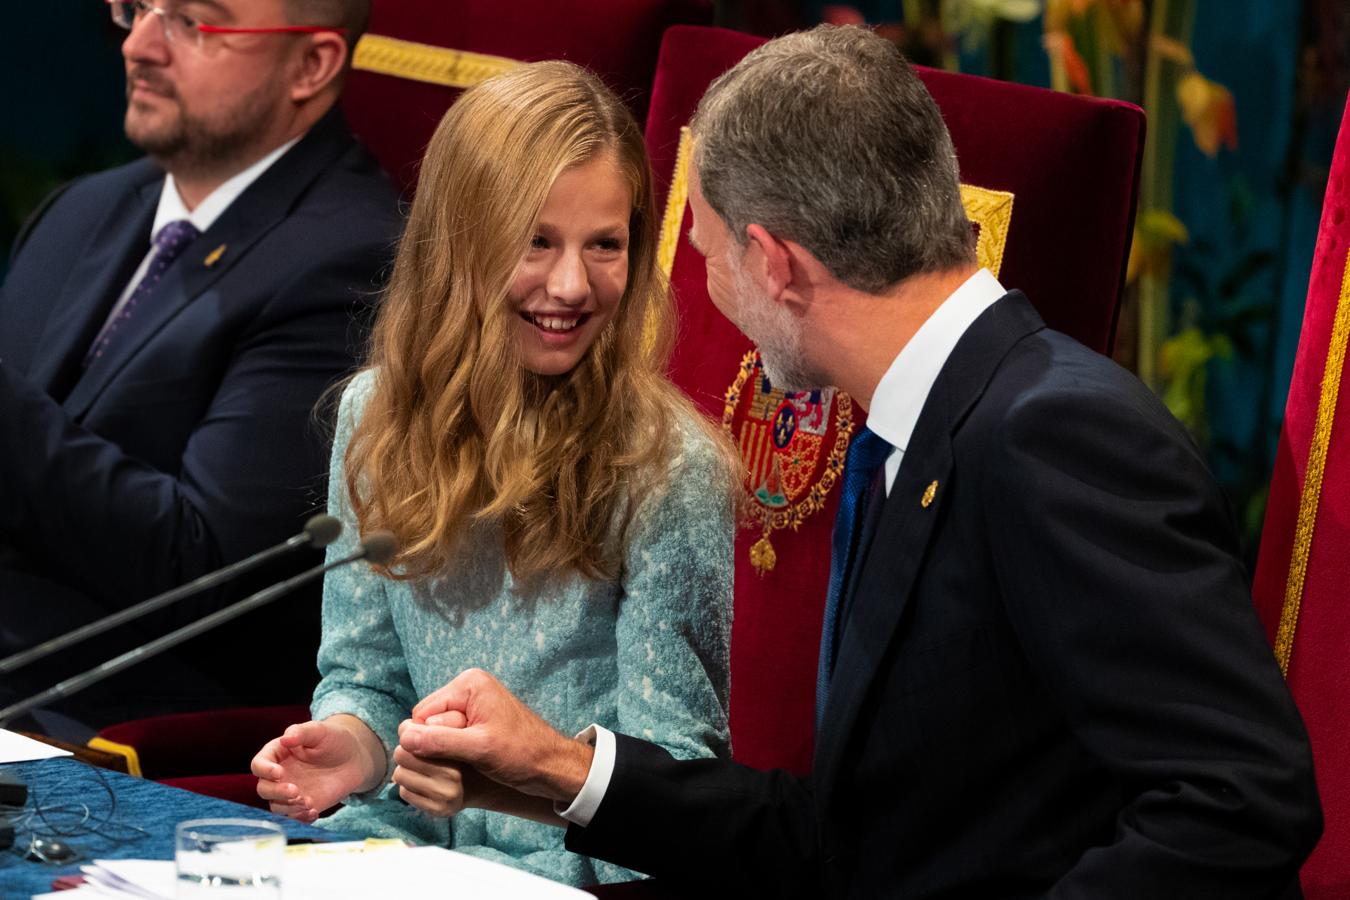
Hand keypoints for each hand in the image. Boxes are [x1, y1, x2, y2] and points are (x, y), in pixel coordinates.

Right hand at [251, 715, 384, 822]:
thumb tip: (285, 738)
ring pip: (276, 806)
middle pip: (263, 789)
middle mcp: (279, 775)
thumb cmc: (334, 739)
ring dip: (289, 807)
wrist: (354, 757)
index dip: (265, 770)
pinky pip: (294, 817)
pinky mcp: (302, 804)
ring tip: (309, 802)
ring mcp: (289, 791)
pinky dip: (301, 818)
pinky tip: (314, 812)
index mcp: (277, 754)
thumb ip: (301, 732)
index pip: (259, 764)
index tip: (279, 773)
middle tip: (296, 791)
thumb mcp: (319, 730)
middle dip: (276, 792)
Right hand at [399, 668, 593, 804]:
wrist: (551, 765)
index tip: (455, 754)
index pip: (422, 714)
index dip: (430, 739)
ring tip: (473, 759)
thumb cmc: (521, 754)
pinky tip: (474, 760)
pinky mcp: (476, 719)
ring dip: (448, 750)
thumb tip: (404, 739)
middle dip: (440, 744)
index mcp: (468, 684)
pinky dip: (455, 751)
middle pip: (428, 721)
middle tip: (468, 756)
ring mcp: (473, 703)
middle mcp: (468, 687)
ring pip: (437, 732)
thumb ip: (439, 742)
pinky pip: (450, 736)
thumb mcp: (478, 749)